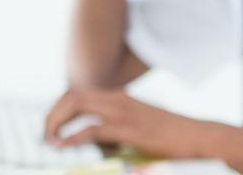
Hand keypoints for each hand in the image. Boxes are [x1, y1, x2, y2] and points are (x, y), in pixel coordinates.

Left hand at [43, 87, 230, 159]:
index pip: (78, 94)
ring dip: (56, 122)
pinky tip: (63, 147)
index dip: (59, 108)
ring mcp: (123, 111)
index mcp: (119, 97)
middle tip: (44, 135)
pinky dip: (71, 138)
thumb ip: (115, 131)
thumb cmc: (171, 136)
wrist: (198, 136)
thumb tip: (96, 145)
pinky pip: (90, 129)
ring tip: (49, 140)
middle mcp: (117, 99)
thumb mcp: (139, 127)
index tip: (51, 128)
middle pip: (72, 95)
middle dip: (51, 114)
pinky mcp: (128, 129)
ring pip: (76, 105)